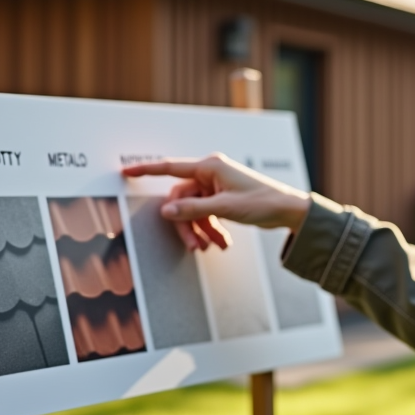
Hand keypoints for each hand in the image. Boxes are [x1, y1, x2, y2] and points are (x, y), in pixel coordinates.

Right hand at [122, 153, 311, 250]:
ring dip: (201, 230)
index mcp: (210, 167)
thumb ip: (194, 210)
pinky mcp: (223, 197)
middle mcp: (211, 173)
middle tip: (194, 246)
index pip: (171, 168)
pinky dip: (211, 228)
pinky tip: (221, 243)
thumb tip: (167, 211)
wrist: (288, 210)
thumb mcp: (226, 208)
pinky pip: (206, 214)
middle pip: (182, 199)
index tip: (126, 171)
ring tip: (212, 247)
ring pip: (194, 210)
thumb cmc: (262, 202)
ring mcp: (216, 186)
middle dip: (187, 224)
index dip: (147, 170)